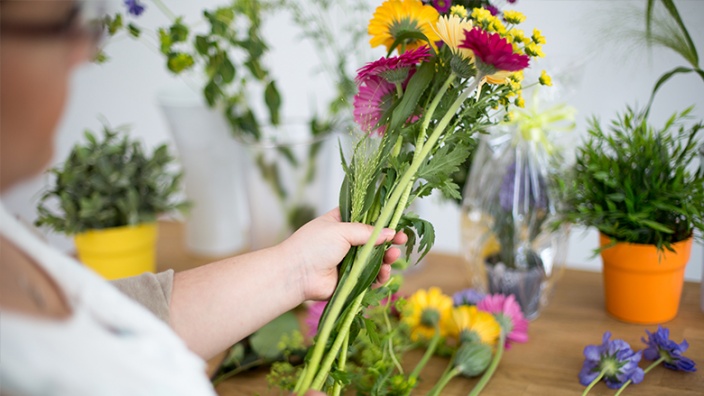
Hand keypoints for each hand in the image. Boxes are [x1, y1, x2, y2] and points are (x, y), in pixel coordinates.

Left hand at [279, 208, 406, 300]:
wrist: (296, 274)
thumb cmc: (313, 246)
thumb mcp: (341, 230)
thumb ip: (367, 232)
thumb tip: (390, 233)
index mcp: (341, 223)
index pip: (366, 219)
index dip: (382, 222)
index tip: (397, 223)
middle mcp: (346, 241)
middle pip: (374, 240)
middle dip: (389, 241)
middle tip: (402, 240)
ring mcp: (349, 261)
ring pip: (375, 259)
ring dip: (387, 258)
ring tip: (392, 257)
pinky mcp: (351, 279)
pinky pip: (370, 277)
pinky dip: (380, 275)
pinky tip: (384, 272)